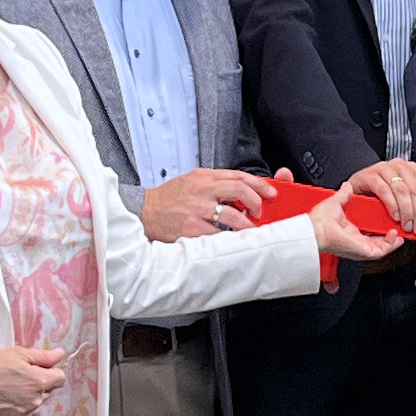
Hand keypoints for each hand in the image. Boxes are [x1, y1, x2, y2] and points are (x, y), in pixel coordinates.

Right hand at [0, 344, 66, 415]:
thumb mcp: (17, 354)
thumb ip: (43, 356)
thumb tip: (61, 354)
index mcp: (40, 382)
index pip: (60, 378)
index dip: (50, 371)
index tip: (36, 369)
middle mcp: (37, 401)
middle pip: (48, 392)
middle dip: (38, 385)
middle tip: (18, 378)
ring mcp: (26, 415)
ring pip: (36, 405)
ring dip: (29, 399)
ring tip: (9, 390)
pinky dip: (19, 411)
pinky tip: (5, 402)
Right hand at [140, 167, 269, 241]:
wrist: (145, 211)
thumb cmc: (170, 198)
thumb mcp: (192, 181)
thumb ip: (214, 184)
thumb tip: (241, 192)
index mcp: (204, 177)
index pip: (238, 176)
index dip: (259, 184)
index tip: (270, 193)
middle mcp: (202, 190)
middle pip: (240, 190)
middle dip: (256, 202)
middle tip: (259, 212)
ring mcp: (197, 209)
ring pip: (233, 215)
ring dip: (247, 224)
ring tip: (249, 229)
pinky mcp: (191, 228)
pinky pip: (218, 234)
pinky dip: (229, 238)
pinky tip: (232, 240)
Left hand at [307, 195, 405, 268]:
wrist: (315, 230)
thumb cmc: (319, 221)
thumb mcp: (335, 203)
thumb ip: (343, 195)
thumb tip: (347, 186)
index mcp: (350, 231)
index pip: (370, 232)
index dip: (380, 226)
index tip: (388, 217)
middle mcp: (357, 242)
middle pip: (380, 241)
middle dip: (391, 234)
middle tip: (400, 223)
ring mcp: (361, 247)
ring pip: (384, 247)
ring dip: (394, 239)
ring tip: (401, 228)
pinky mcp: (365, 251)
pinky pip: (383, 250)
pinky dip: (391, 244)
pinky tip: (395, 234)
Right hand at [350, 157, 415, 235]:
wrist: (355, 190)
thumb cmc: (379, 197)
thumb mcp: (402, 200)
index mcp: (411, 170)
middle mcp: (399, 165)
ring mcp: (384, 168)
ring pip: (402, 191)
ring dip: (407, 211)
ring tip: (406, 226)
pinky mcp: (369, 175)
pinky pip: (384, 190)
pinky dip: (392, 205)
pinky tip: (395, 216)